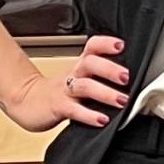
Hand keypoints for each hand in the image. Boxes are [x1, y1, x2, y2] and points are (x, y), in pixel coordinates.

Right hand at [4, 34, 127, 131]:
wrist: (27, 102)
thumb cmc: (62, 91)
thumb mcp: (81, 78)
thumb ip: (103, 76)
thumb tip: (136, 79)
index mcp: (81, 66)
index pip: (92, 47)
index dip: (105, 44)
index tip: (121, 46)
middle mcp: (74, 75)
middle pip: (89, 64)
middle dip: (109, 69)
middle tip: (126, 77)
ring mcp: (65, 91)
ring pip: (84, 86)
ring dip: (105, 93)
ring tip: (121, 100)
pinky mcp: (58, 107)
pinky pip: (74, 110)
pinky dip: (89, 115)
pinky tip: (102, 120)